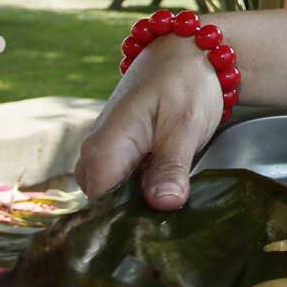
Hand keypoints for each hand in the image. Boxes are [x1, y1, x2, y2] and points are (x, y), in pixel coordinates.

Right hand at [73, 38, 223, 208]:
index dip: (127, 224)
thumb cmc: (185, 82)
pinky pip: (125, 183)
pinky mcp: (121, 154)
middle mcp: (95, 155)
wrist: (190, 52)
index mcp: (104, 149)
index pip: (99, 208)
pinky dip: (146, 190)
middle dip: (136, 218)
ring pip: (116, 197)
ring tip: (174, 208)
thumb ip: (171, 167)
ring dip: (143, 204)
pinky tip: (170, 193)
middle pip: (105, 206)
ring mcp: (106, 154)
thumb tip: (163, 204)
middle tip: (173, 225)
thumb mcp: (185, 125)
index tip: (157, 234)